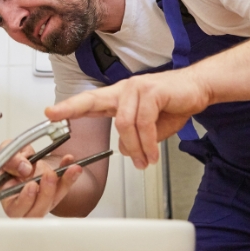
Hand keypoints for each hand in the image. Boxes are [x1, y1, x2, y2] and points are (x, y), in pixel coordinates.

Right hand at [0, 140, 82, 217]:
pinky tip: (73, 166)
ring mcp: (40, 201)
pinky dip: (70, 177)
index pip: (15, 208)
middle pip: (36, 211)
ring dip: (63, 185)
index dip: (25, 200)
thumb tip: (24, 168)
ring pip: (53, 202)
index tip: (32, 185)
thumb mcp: (4, 153)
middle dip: (45, 193)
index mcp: (7, 197)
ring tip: (70, 168)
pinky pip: (63, 189)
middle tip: (49, 175)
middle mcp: (24, 204)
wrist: (22, 158)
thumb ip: (11, 160)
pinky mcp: (54, 194)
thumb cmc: (10, 160)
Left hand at [44, 68, 210, 168]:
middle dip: (70, 108)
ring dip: (135, 147)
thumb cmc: (174, 103)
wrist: (199, 88)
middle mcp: (125, 89)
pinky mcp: (152, 92)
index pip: (90, 101)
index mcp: (120, 97)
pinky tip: (152, 154)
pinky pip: (143, 122)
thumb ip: (137, 137)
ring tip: (144, 162)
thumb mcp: (152, 126)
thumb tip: (128, 151)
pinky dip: (148, 142)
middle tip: (53, 115)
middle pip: (93, 100)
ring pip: (124, 123)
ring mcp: (137, 88)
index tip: (50, 113)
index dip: (69, 107)